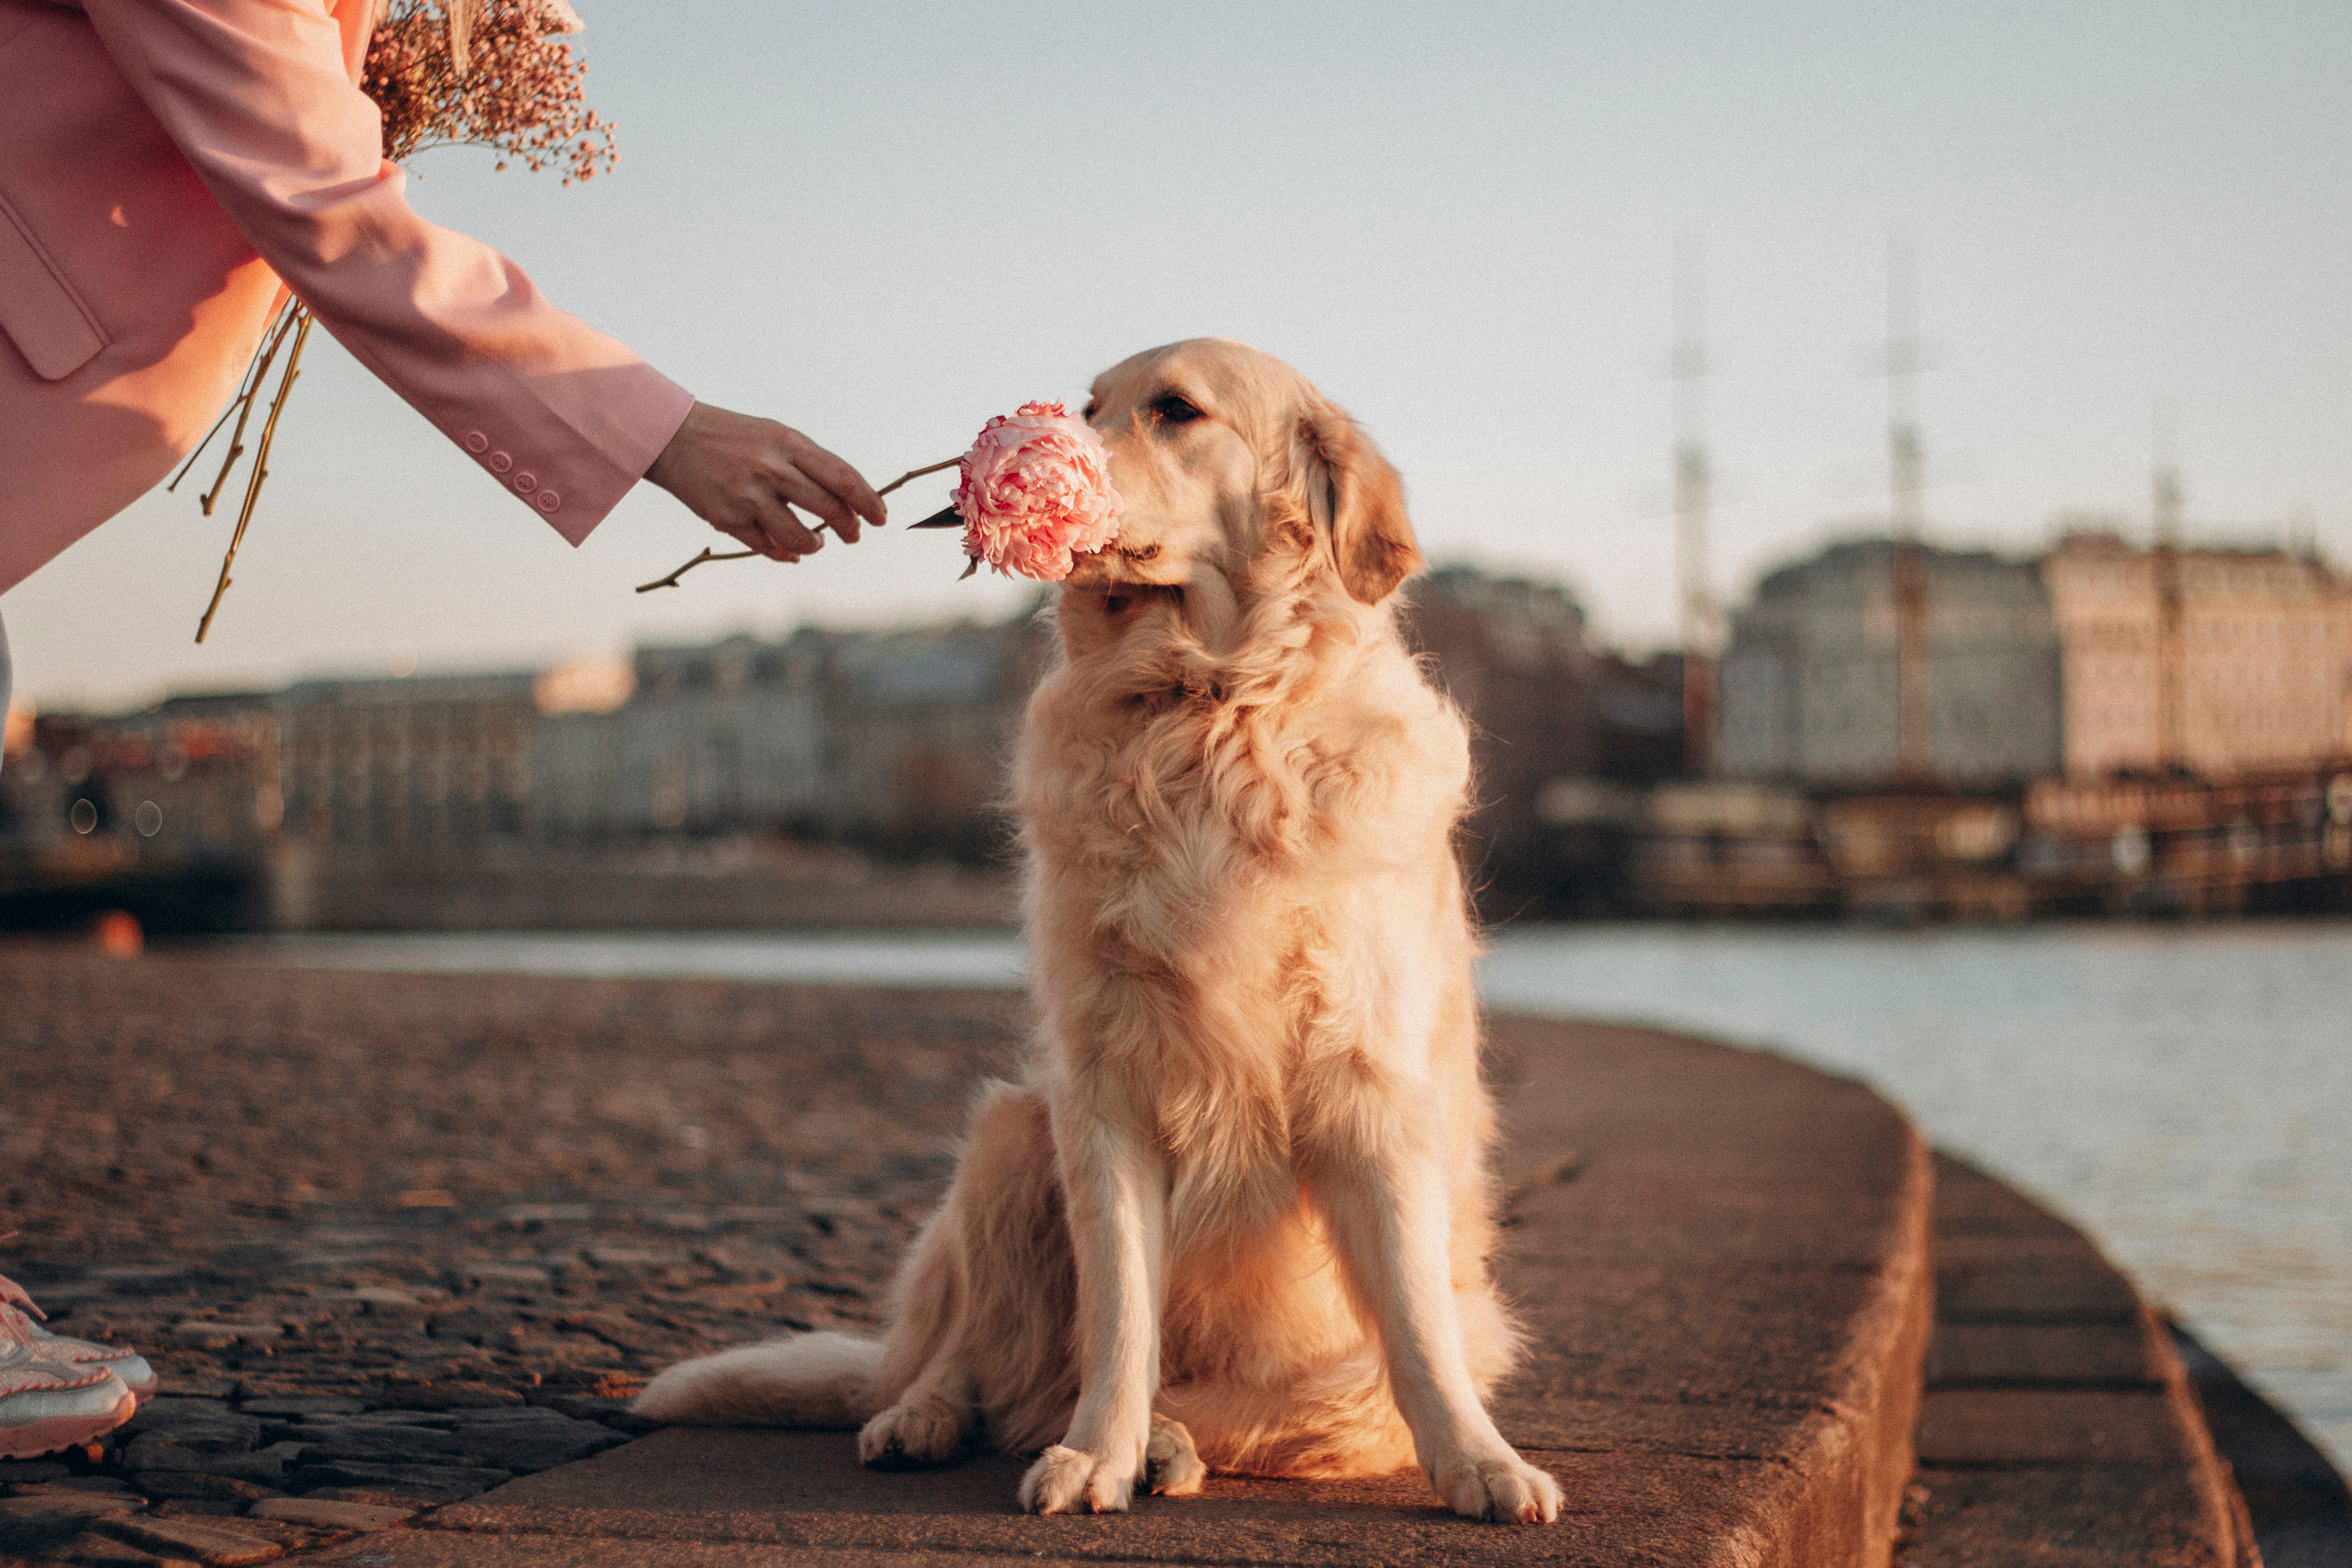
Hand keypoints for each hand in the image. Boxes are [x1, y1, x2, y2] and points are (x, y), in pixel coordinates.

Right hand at [643, 402, 885, 561]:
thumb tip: (848, 499)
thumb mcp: (777, 436)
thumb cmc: (736, 437)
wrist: (673, 437)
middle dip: (849, 528)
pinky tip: (790, 553)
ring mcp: (748, 496)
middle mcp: (771, 469)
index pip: (843, 478)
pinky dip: (784, 554)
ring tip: (816, 543)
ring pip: (799, 538)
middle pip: (829, 509)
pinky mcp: (727, 518)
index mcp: (789, 444)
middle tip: (854, 536)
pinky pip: (767, 547)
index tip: (880, 517)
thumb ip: (811, 463)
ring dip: (814, 546)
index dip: (869, 501)